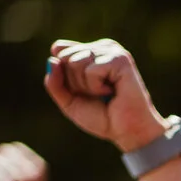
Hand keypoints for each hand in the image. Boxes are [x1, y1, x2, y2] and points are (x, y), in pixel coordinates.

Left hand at [44, 39, 168, 151]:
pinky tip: (112, 92)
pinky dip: (97, 88)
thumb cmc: (103, 118)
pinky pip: (91, 71)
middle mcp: (101, 47)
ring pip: (75, 62)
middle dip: (74, 82)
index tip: (84, 90)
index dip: (64, 75)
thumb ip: (54, 83)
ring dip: (86, 86)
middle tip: (97, 94)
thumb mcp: (69, 102)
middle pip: (64, 56)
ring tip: (106, 93)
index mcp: (90, 51)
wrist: (128, 133)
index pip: (59, 50)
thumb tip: (52, 59)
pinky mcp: (120, 59)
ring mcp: (112, 51)